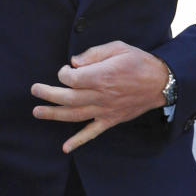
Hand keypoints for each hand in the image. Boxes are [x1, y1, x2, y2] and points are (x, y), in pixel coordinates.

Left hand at [30, 41, 168, 151]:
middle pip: (68, 97)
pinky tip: (65, 147)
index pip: (71, 78)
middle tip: (34, 90)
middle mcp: (101, 95)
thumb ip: (94, 54)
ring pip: (74, 114)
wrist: (161, 82)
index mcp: (102, 76)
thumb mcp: (118, 47)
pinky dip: (78, 141)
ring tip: (37, 112)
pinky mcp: (111, 119)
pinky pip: (92, 132)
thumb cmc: (139, 62)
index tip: (66, 70)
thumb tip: (73, 62)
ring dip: (54, 114)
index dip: (63, 73)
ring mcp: (105, 110)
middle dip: (48, 93)